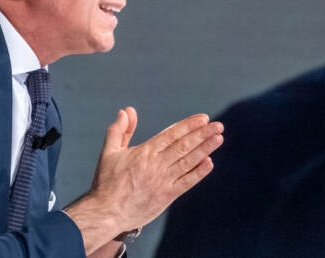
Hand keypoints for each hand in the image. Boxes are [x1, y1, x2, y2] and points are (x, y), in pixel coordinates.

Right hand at [64, 107, 222, 254]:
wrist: (105, 213)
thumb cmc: (106, 182)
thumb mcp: (109, 152)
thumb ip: (119, 130)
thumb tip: (127, 110)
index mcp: (144, 152)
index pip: (172, 134)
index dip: (189, 125)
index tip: (203, 118)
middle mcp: (156, 165)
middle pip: (184, 146)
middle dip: (202, 134)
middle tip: (218, 126)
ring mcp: (163, 182)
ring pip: (188, 162)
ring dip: (205, 149)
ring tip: (218, 139)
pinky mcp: (166, 197)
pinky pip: (186, 183)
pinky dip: (199, 173)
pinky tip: (209, 163)